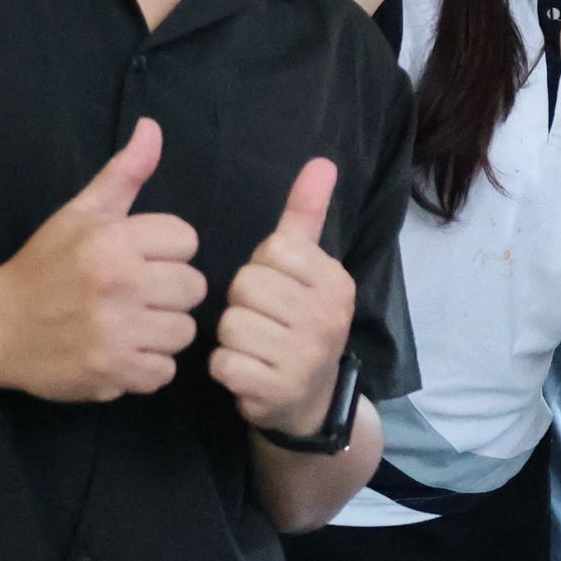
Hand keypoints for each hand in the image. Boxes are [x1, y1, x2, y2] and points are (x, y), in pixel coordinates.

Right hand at [0, 118, 207, 401]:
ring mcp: (117, 333)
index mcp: (113, 240)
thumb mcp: (80, 213)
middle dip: (169, 291)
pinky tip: (122, 351)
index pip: (188, 240)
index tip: (138, 258)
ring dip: (162, 331)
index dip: (166, 250)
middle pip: (194, 288)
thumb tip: (153, 127)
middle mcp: (119, 285)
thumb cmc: (44, 266)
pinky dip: (147, 367)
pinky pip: (165, 371)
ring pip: (185, 331)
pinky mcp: (114, 373)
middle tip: (135, 294)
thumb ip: (124, 174)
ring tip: (129, 324)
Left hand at [214, 157, 359, 438]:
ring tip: (254, 347)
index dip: (261, 269)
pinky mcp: (278, 389)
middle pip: (246, 286)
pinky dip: (226, 368)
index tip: (276, 290)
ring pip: (230, 325)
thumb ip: (307, 215)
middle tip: (263, 321)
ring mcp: (306, 356)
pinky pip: (223, 363)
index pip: (272, 251)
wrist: (309, 399)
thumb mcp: (308, 267)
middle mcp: (328, 317)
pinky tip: (247, 371)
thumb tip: (321, 161)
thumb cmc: (299, 321)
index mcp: (336, 281)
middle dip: (242, 304)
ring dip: (231, 338)